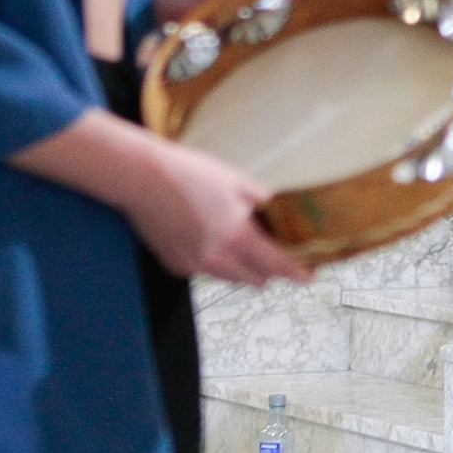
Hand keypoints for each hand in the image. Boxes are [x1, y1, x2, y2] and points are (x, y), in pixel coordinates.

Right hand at [8, 108, 314, 286]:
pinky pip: (204, 271)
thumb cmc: (192, 174)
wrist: (144, 178)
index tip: (309, 276)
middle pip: (255, 279)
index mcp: (237, 235)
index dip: (296, 272)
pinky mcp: (175, 266)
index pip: (276, 264)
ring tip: (237, 241)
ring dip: (241, 268)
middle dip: (268, 269)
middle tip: (274, 253)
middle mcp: (217, 257)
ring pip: (230, 278)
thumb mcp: (238, 181)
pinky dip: (212, 262)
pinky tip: (206, 237)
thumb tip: (282, 213)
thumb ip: (263, 203)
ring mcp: (194, 265)